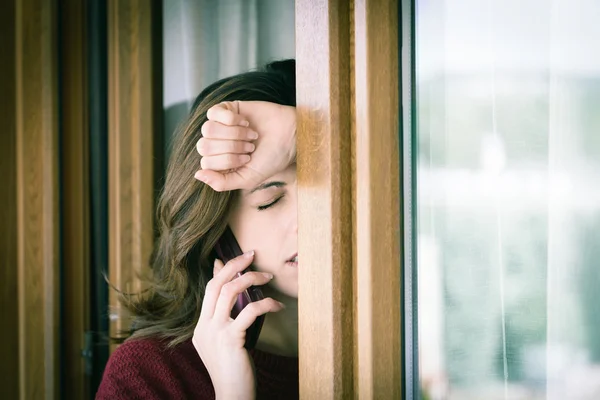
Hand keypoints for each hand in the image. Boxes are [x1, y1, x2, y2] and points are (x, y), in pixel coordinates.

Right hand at [192, 251, 284, 398]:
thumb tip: (233, 300)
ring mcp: (215, 333)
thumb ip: (226, 321)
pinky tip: (277, 304)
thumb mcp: (225, 344)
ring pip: (229, 293)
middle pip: (215, 285)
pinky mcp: (230, 339)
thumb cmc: (234, 371)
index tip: (238, 258)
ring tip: (269, 276)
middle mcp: (204, 327)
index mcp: (201, 327)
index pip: (209, 289)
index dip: (223, 270)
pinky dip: (265, 304)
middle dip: (234, 266)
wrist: (232, 397)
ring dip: (251, 279)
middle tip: (251, 254)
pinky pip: (248, 311)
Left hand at [194, 101, 295, 191]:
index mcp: (219, 163)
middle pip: (203, 146)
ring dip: (233, 134)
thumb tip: (197, 175)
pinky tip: (245, 122)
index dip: (227, 160)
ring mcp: (220, 126)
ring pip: (207, 129)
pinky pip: (213, 113)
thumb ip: (222, 183)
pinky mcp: (226, 109)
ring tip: (250, 135)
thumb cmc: (271, 159)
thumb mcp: (247, 179)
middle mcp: (216, 145)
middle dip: (230, 147)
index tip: (248, 159)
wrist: (289, 135)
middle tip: (250, 147)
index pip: (205, 163)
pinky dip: (231, 119)